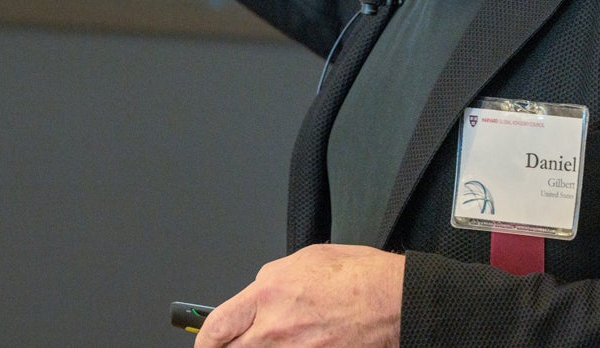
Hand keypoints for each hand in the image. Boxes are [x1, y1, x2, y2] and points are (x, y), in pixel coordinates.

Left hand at [196, 245, 403, 347]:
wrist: (396, 301)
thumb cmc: (360, 276)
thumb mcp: (304, 261)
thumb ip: (271, 280)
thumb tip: (257, 295)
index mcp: (268, 293)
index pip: (217, 327)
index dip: (204, 341)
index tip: (203, 344)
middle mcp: (276, 329)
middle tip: (232, 346)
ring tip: (273, 343)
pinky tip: (298, 347)